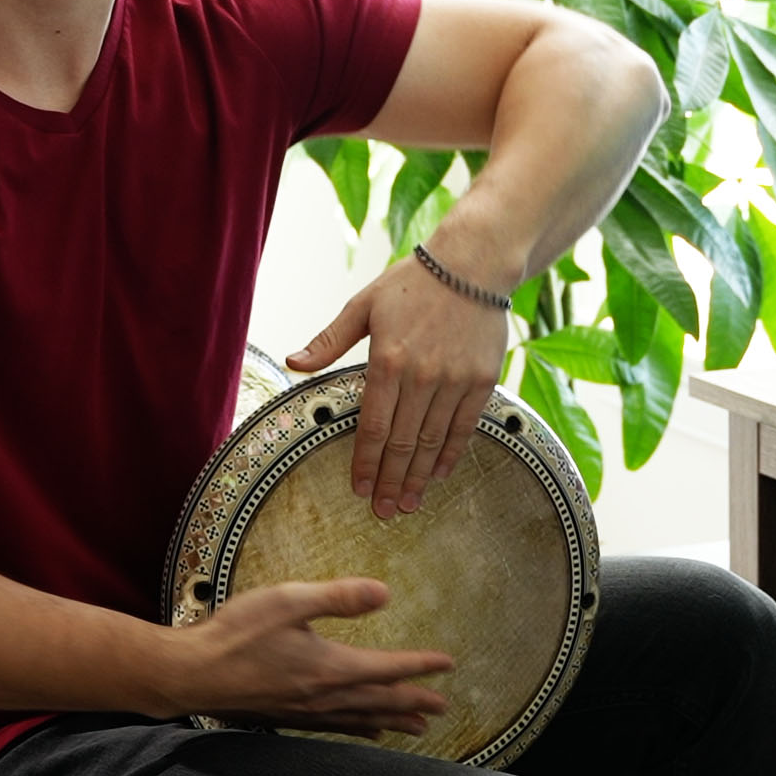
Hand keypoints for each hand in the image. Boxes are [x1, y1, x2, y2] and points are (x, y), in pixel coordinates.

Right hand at [169, 578, 453, 738]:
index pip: (386, 669)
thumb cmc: (234, 634)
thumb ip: (338, 597)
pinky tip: (365, 731)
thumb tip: (385, 593)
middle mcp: (323, 697)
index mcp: (329, 668)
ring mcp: (304, 712)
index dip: (419, 666)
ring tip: (419, 727)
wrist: (188, 674)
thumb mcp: (287, 601)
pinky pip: (335, 728)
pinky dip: (359, 729)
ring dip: (392, 721)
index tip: (448, 664)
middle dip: (414, 702)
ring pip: (360, 720)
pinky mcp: (286, 717)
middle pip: (379, 702)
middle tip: (444, 706)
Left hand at [291, 239, 516, 519]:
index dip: (366, 464)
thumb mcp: (363, 306)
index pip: (373, 427)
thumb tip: (293, 362)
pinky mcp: (482, 381)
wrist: (472, 264)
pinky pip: (464, 427)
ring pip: (432, 442)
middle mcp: (422, 377)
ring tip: (410, 503)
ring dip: (420, 477)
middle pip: (403, 443)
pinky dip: (451, 454)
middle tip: (383, 511)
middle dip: (391, 482)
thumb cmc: (413, 283)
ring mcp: (454, 381)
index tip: (359, 489)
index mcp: (387, 361)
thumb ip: (329, 341)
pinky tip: (441, 473)